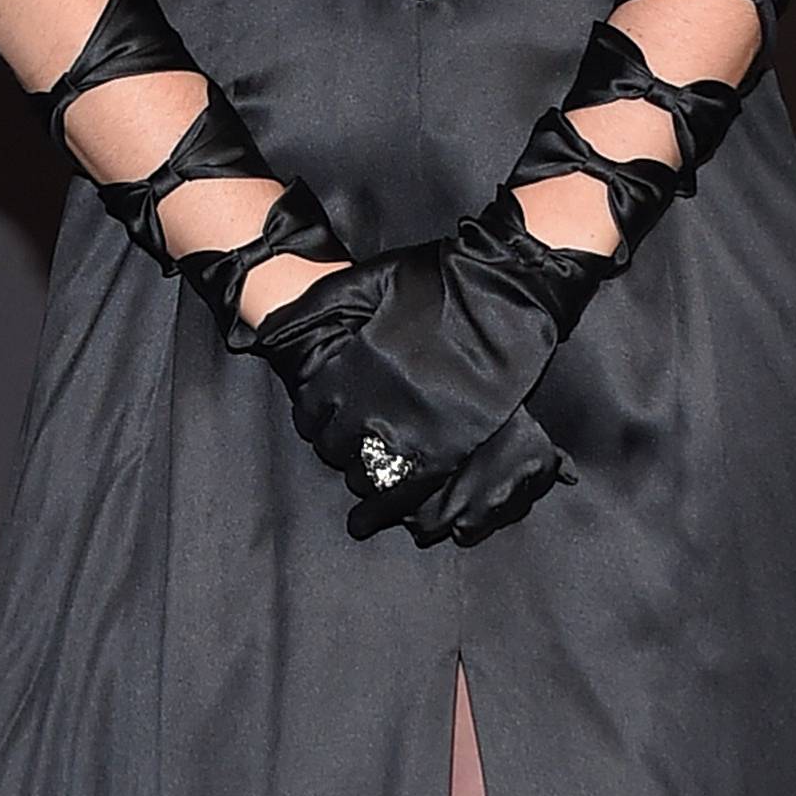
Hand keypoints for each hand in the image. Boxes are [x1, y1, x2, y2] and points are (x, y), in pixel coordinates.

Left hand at [251, 251, 579, 541]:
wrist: (507, 288)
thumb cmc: (442, 278)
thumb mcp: (371, 277)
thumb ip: (327, 302)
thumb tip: (288, 325)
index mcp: (354, 362)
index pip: (312, 409)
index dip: (315, 416)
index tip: (323, 418)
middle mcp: (374, 401)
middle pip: (335, 444)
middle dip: (337, 444)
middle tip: (348, 441)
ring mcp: (412, 427)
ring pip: (365, 472)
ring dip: (359, 475)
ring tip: (363, 473)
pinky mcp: (449, 446)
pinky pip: (406, 490)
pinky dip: (385, 508)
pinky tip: (369, 519)